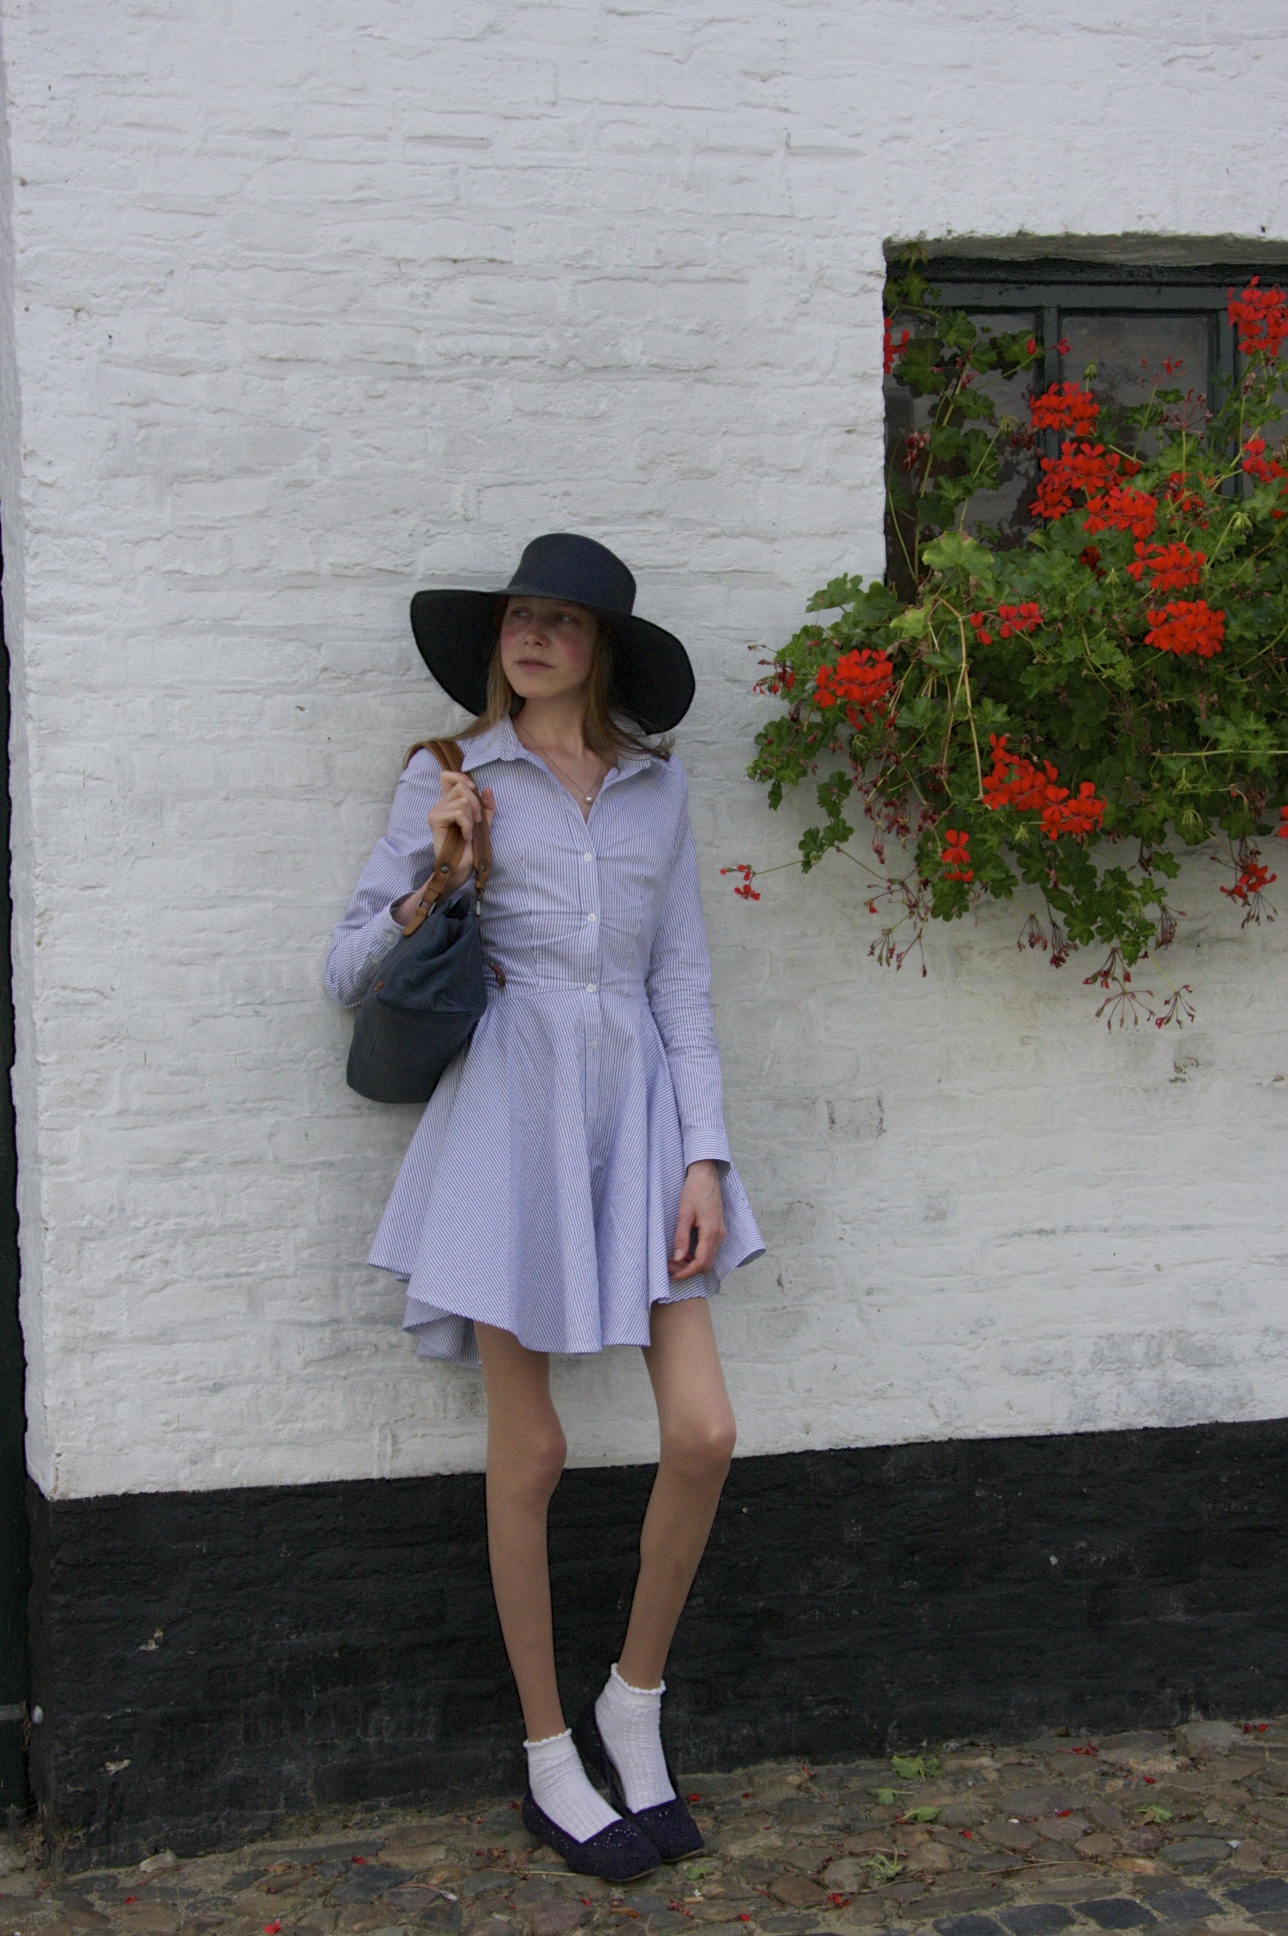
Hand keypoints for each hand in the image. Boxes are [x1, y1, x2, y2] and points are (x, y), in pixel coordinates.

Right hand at [393, 771, 495, 924]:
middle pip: (460, 785)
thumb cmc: (471, 847)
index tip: (473, 790)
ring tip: (470, 831)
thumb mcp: (484, 823)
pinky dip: (467, 825)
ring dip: (472, 817)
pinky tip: (465, 836)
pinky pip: (458, 812)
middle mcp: (440, 804)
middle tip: (477, 821)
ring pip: (462, 800)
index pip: (447, 776)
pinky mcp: (436, 821)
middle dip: (476, 802)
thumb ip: (487, 806)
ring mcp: (436, 812)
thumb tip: (487, 789)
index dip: (461, 777)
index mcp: (449, 802)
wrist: (461, 867)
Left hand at [668, 1160, 725, 1280]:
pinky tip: (683, 1250)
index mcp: (711, 1232)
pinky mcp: (717, 1229)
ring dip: (692, 1264)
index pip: (701, 1263)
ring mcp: (720, 1233)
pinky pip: (709, 1250)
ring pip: (708, 1258)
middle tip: (670, 1267)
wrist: (706, 1174)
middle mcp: (719, 1235)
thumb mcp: (684, 1213)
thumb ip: (681, 1236)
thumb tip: (678, 1258)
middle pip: (706, 1264)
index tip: (672, 1276)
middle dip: (688, 1270)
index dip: (687, 1273)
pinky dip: (696, 1256)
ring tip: (673, 1259)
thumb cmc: (694, 1190)